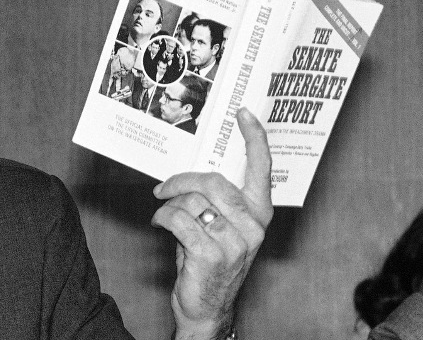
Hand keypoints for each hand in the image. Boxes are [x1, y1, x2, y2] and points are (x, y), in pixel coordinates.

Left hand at [151, 107, 272, 338]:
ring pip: (193, 200)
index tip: (243, 114)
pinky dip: (163, 218)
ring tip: (164, 213)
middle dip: (181, 181)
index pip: (262, 170)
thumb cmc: (209, 260)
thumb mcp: (219, 226)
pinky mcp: (212, 254)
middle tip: (163, 188)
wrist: (206, 307)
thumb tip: (193, 168)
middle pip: (213, 181)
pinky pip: (179, 219)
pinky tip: (160, 225)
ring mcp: (235, 242)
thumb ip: (215, 199)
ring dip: (171, 204)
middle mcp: (253, 226)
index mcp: (259, 214)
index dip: (255, 139)